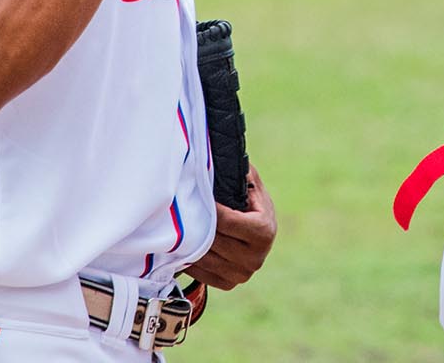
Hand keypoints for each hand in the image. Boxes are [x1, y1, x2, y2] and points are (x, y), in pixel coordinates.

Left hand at [181, 165, 276, 289]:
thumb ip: (240, 173)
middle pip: (213, 240)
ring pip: (205, 257)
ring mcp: (242, 274)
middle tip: (180, 210)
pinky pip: (201, 272)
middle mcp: (256, 258)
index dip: (207, 207)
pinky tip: (183, 245)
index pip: (224, 220)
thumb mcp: (251, 184)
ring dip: (190, 243)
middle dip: (197, 224)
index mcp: (264, 231)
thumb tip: (218, 160)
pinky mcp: (229, 283)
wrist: (262, 231)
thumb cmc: (253, 203)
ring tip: (178, 227)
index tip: (193, 194)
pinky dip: (190, 259)